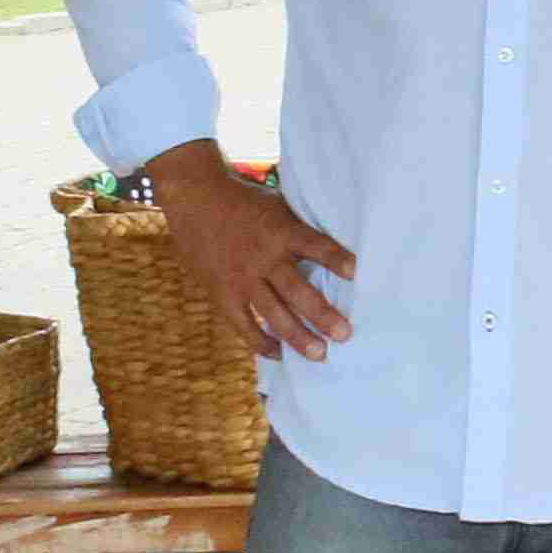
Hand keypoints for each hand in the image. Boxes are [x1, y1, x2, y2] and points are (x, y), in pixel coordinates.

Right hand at [141, 142, 350, 361]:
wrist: (194, 199)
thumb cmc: (243, 201)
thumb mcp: (276, 205)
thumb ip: (299, 228)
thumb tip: (338, 245)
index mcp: (280, 230)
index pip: (315, 246)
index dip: (336, 259)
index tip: (357, 274)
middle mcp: (263, 257)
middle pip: (297, 291)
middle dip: (322, 315)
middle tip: (344, 334)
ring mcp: (242, 278)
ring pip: (273, 314)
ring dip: (298, 337)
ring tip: (320, 354)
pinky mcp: (222, 293)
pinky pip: (243, 325)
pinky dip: (260, 342)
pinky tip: (279, 354)